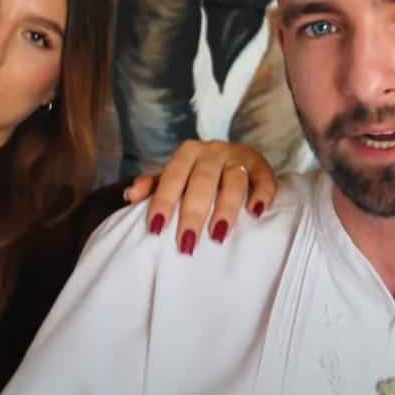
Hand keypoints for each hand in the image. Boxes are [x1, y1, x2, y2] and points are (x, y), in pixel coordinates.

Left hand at [123, 140, 277, 254]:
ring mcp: (239, 156)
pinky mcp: (262, 165)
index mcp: (188, 152)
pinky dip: (261, 194)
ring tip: (218, 235)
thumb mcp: (176, 178)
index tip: (156, 228)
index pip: (173, 176)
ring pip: (233, 179)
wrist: (236, 158)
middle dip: (193, 212)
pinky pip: (264, 177)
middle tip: (187, 243)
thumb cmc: (199, 174)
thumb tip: (130, 195)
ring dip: (226, 207)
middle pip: (202, 180)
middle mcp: (213, 151)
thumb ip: (154, 185)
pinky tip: (256, 213)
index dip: (164, 201)